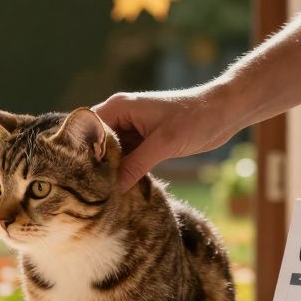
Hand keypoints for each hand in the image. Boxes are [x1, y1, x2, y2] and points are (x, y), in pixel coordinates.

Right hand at [93, 85, 244, 191]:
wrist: (224, 112)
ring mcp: (133, 128)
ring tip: (102, 193)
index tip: (77, 175)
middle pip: (96, 143)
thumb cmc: (195, 118)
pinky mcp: (145, 141)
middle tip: (87, 189)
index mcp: (120, 107)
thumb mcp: (164, 144)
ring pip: (112, 153)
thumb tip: (114, 188)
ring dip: (110, 170)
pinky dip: (125, 171)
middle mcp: (122, 116)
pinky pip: (127, 158)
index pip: (88, 129)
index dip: (80, 151)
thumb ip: (136, 165)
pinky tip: (121, 188)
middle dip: (94, 164)